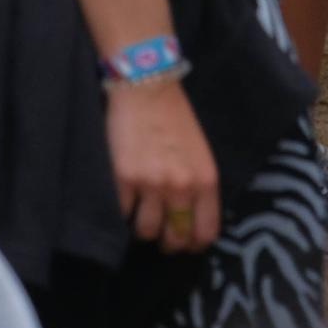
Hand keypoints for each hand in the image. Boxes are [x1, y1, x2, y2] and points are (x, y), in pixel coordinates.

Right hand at [105, 79, 219, 253]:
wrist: (145, 84)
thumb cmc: (173, 115)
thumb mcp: (199, 152)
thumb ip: (197, 186)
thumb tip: (188, 218)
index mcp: (205, 181)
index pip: (205, 233)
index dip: (193, 243)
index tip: (184, 240)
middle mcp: (182, 187)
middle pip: (176, 238)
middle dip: (168, 240)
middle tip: (160, 232)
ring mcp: (152, 184)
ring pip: (147, 231)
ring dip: (143, 227)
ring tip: (139, 215)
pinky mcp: (124, 178)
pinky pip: (122, 213)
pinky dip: (122, 210)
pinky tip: (124, 198)